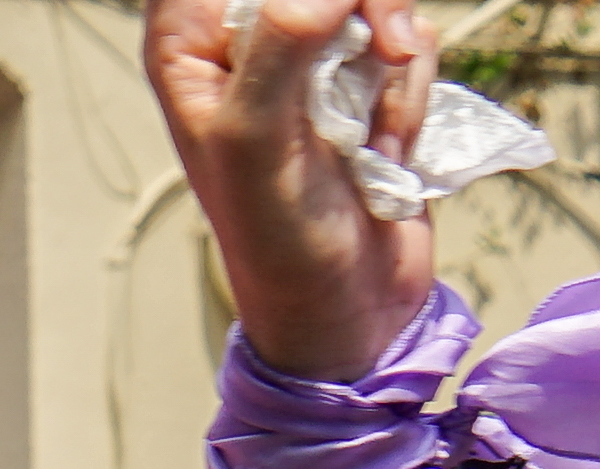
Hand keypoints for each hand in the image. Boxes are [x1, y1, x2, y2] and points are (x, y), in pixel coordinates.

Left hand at [149, 0, 441, 386]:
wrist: (349, 307)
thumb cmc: (278, 242)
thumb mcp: (257, 142)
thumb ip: (280, 46)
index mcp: (188, 46)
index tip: (319, 20)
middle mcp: (244, 42)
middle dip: (361, 3)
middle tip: (384, 44)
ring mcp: (309, 57)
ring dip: (393, 57)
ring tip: (376, 130)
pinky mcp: (366, 78)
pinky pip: (410, 35)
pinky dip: (410, 90)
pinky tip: (388, 148)